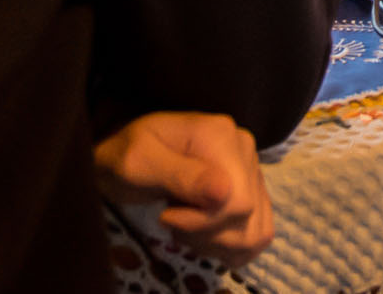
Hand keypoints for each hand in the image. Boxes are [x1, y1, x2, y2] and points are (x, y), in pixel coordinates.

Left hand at [93, 112, 273, 269]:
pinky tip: (204, 235)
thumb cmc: (123, 156)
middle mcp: (244, 149)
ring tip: (186, 227)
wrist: (125, 155)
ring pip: (256, 230)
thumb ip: (180, 175)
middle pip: (247, 217)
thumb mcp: (138, 162)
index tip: (166, 216)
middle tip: (170, 219)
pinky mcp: (250, 189)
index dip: (202, 222)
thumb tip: (223, 193)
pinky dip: (231, 245)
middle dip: (204, 233)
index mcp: (221, 136)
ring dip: (217, 242)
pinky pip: (259, 231)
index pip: (238, 201)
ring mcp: (250, 169)